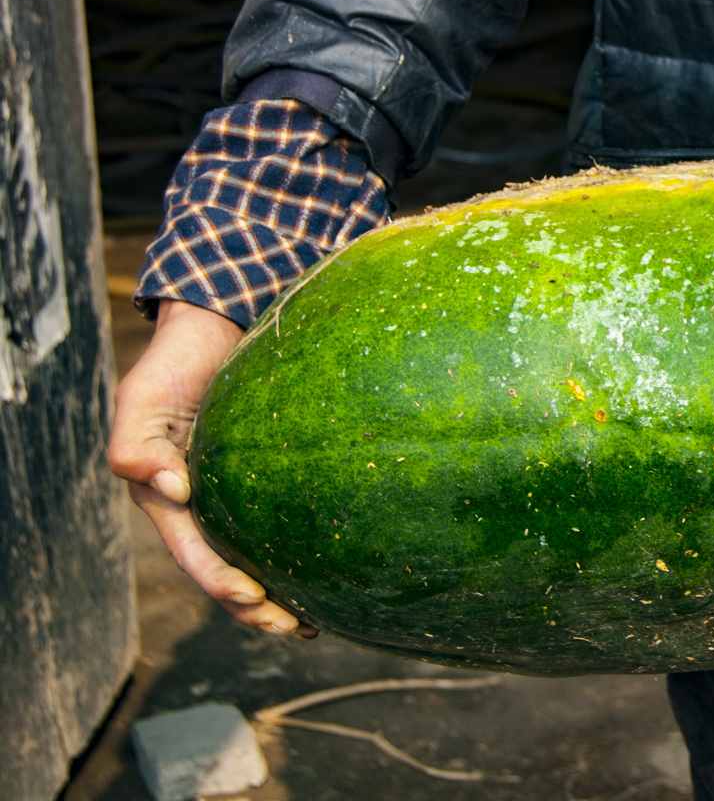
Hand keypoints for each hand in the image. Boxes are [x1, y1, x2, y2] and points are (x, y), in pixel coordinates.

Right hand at [109, 299, 315, 636]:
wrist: (213, 330)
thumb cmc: (173, 365)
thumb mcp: (139, 399)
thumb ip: (136, 446)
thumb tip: (170, 488)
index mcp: (168, 501)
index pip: (195, 552)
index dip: (220, 581)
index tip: (253, 596)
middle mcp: (200, 507)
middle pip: (226, 570)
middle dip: (255, 607)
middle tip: (295, 627)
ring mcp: (232, 497)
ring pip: (255, 558)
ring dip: (278, 596)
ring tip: (314, 622)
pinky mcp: (265, 481)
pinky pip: (280, 523)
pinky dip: (300, 552)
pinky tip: (333, 572)